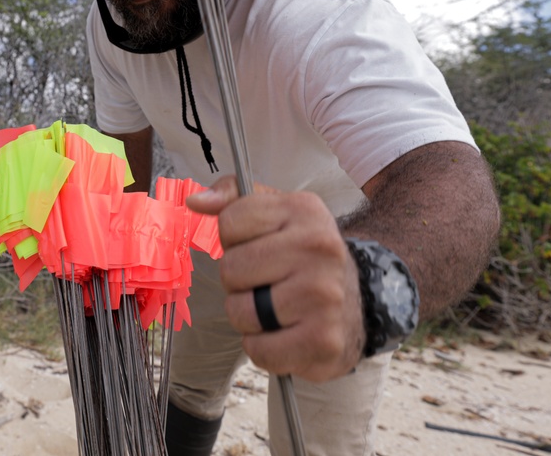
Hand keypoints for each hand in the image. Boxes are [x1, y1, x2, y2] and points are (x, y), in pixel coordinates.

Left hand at [186, 176, 364, 381]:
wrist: (355, 305)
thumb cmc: (302, 257)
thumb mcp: (275, 215)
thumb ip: (233, 200)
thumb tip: (196, 201)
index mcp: (304, 210)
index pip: (230, 221)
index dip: (234, 239)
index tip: (259, 246)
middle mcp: (319, 247)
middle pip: (230, 268)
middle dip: (239, 281)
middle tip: (268, 282)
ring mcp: (324, 295)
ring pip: (240, 311)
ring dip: (248, 316)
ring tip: (275, 308)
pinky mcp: (323, 340)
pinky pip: (258, 349)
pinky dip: (262, 347)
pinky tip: (284, 333)